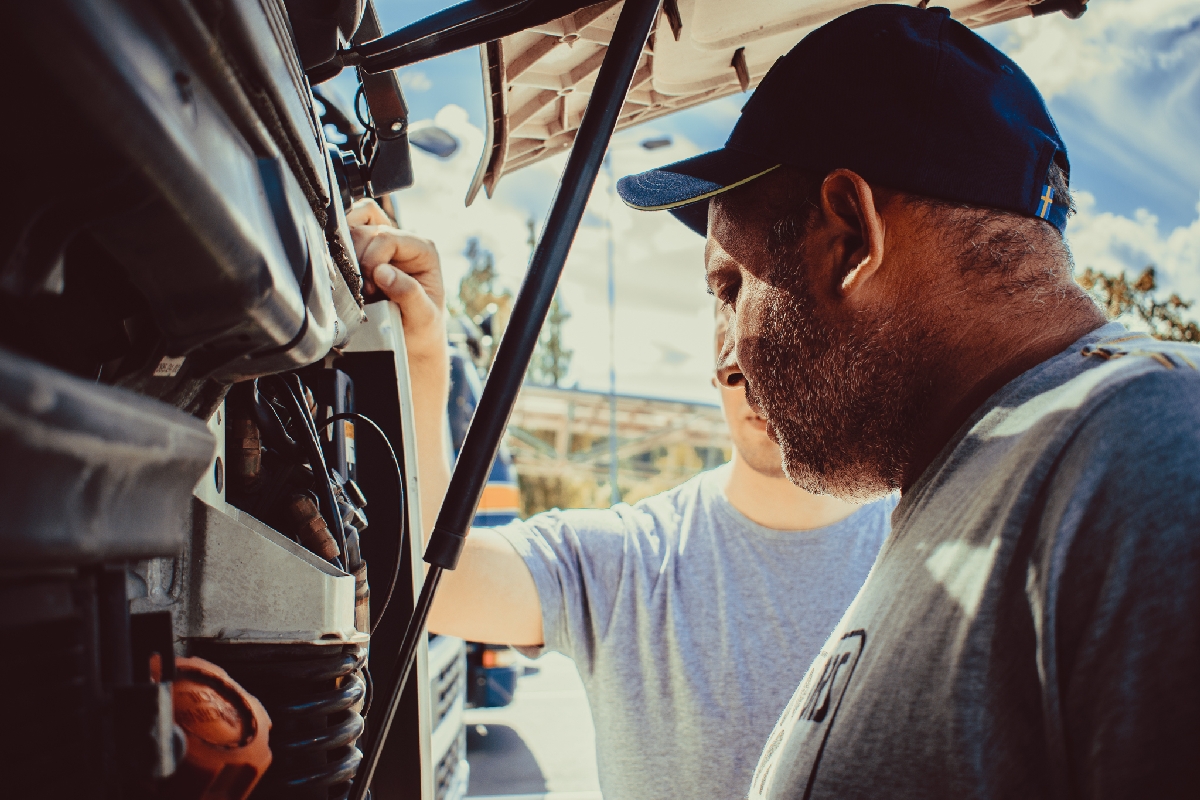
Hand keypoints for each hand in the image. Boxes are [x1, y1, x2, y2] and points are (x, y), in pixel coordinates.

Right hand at [347, 199, 445, 360]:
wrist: (412, 341)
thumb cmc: (422, 329)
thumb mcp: (422, 317)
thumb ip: (408, 293)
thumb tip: (382, 272)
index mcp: (424, 251)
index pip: (387, 238)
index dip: (372, 260)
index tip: (369, 289)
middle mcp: (405, 242)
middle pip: (368, 231)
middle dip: (358, 260)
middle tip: (362, 290)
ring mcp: (385, 244)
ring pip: (356, 227)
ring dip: (348, 255)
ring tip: (356, 282)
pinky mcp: (368, 250)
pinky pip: (351, 227)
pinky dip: (342, 241)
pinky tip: (345, 265)